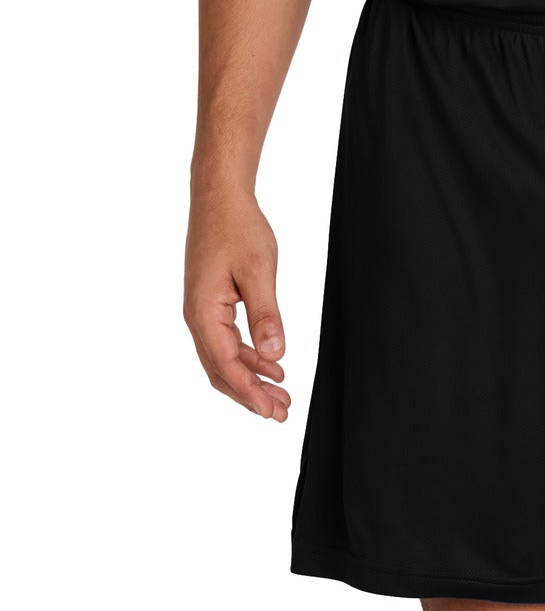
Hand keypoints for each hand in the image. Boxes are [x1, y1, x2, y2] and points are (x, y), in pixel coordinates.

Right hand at [184, 189, 289, 420]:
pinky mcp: (211, 305)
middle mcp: (197, 316)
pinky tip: (273, 365)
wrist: (219, 197)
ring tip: (282, 396)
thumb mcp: (258, 271)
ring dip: (252, 380)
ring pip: (225, 360)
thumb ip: (266, 315)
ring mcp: (202, 312)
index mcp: (203, 311)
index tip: (272, 411)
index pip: (227, 365)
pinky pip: (228, 343)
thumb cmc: (236, 227)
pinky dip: (250, 358)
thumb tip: (275, 352)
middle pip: (221, 371)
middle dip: (251, 395)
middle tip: (281, 413)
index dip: (250, 392)